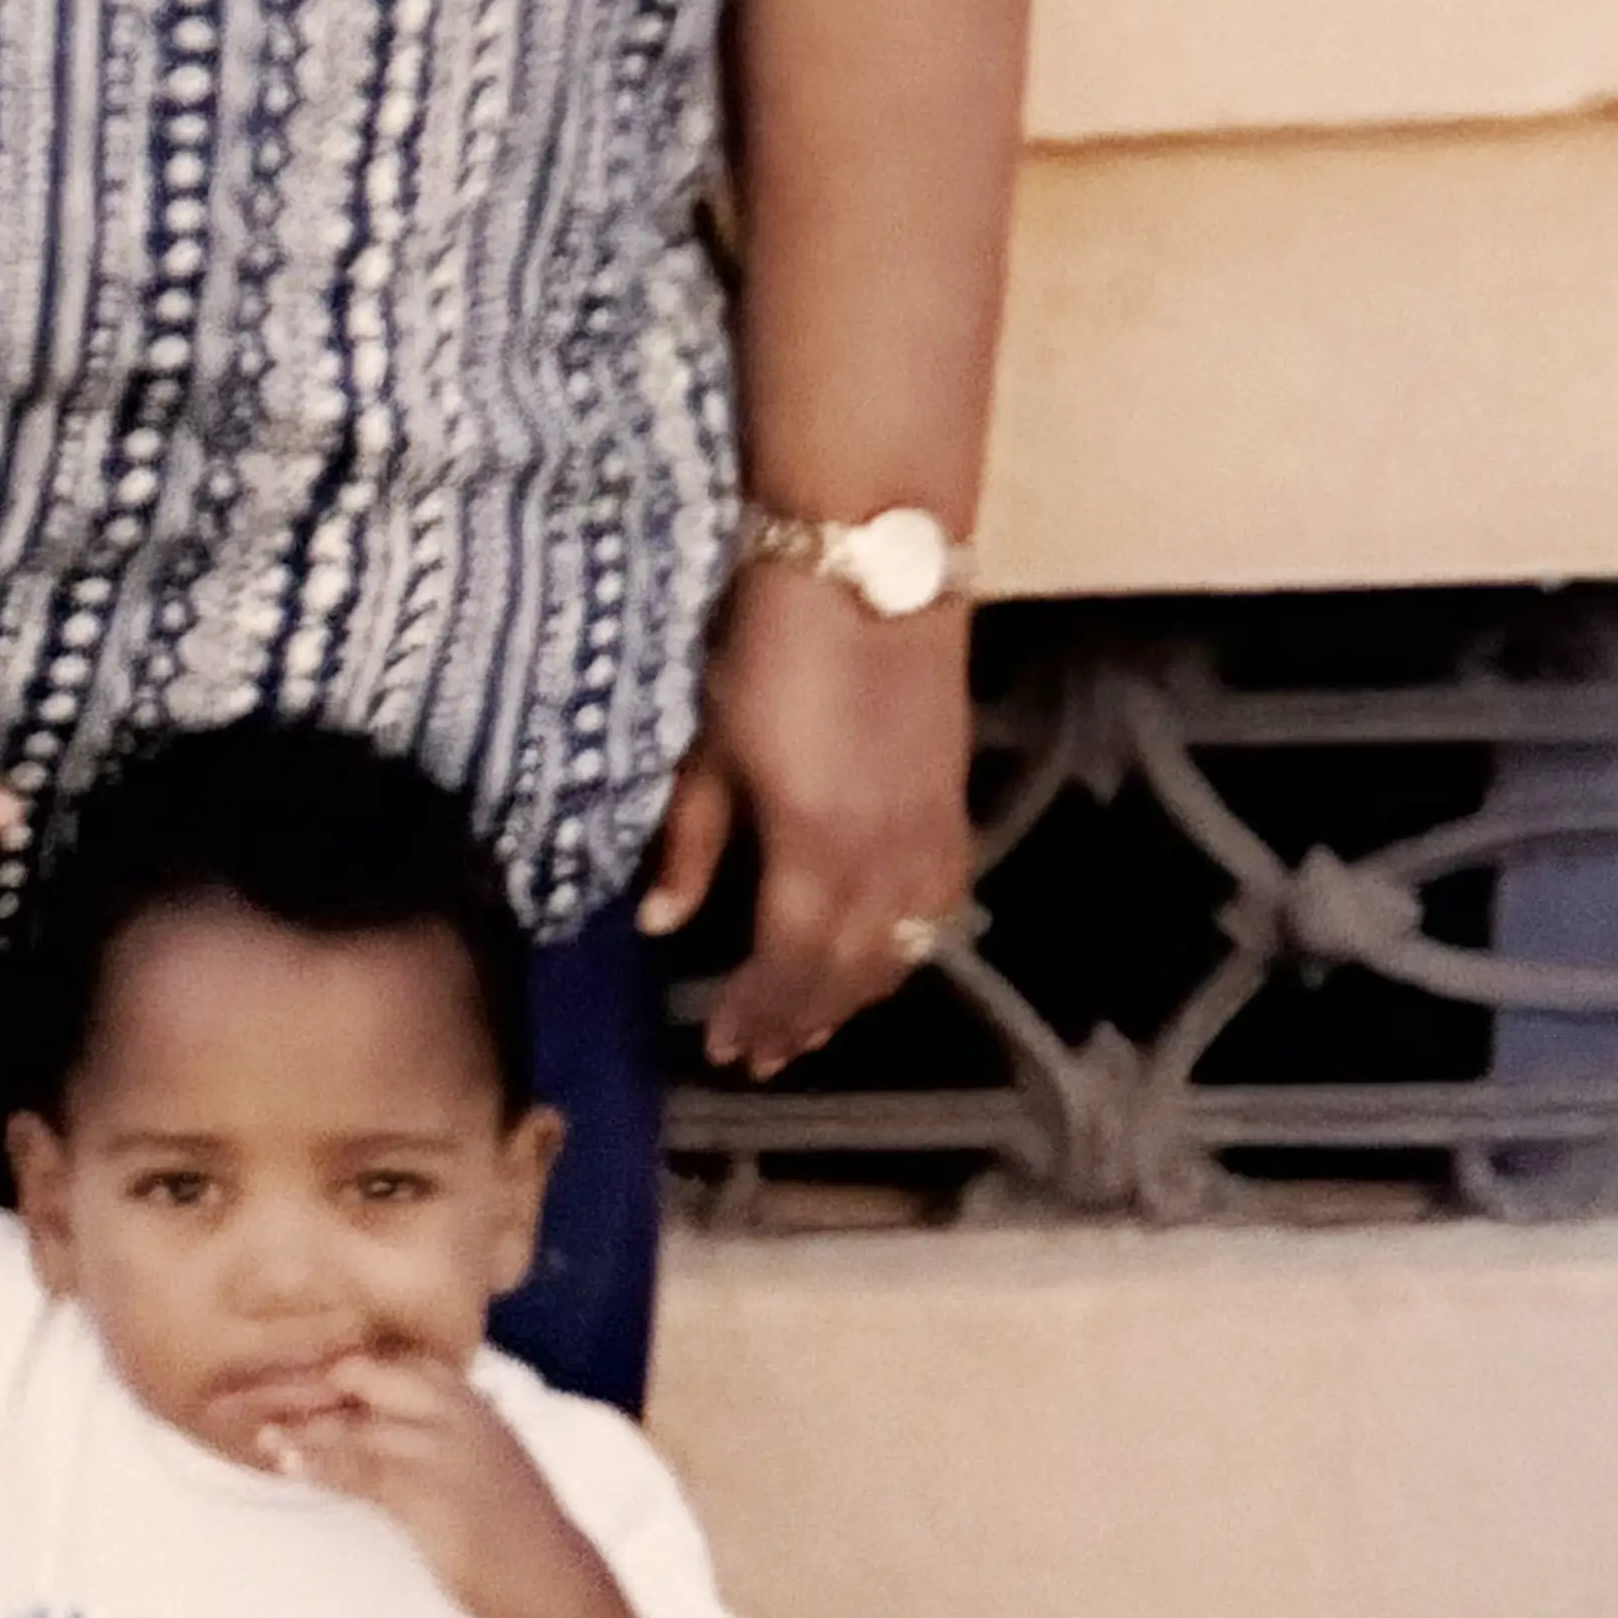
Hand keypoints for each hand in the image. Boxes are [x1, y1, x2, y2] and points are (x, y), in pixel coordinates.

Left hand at [262, 1348, 585, 1617]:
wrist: (545, 1576)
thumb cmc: (492, 1515)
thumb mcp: (452, 1451)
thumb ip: (402, 1423)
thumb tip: (327, 1415)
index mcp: (454, 1387)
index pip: (369, 1354)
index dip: (308, 1359)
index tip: (256, 1369)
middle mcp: (452, 1405)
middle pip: (353, 1374)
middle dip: (288, 1382)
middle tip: (230, 1396)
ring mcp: (446, 1445)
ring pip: (354, 1420)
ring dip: (297, 1427)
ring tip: (255, 1433)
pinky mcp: (438, 1491)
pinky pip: (366, 1469)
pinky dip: (322, 1464)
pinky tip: (288, 1465)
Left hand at [640, 561, 972, 1076]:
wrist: (869, 562)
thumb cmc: (770, 641)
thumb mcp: (710, 741)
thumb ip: (692, 839)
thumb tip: (663, 923)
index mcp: (815, 847)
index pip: (788, 964)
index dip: (756, 1014)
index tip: (722, 1048)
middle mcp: (884, 857)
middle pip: (849, 970)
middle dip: (803, 1020)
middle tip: (763, 1055)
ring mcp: (930, 831)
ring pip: (903, 947)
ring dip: (857, 993)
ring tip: (814, 1022)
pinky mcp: (955, 800)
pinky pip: (939, 905)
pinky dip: (907, 944)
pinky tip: (885, 950)